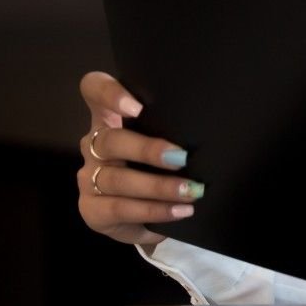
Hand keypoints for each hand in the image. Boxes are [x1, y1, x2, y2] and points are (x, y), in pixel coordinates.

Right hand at [77, 71, 202, 246]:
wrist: (146, 216)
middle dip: (147, 149)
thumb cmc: (161, 166)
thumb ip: (175, 128)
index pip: (94, 90)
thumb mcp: (167, 141)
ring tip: (191, 191)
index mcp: (110, 119)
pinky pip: (120, 209)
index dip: (108, 93)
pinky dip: (154, 211)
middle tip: (182, 157)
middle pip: (109, 140)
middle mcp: (94, 145)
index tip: (136, 106)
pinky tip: (180, 211)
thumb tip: (216, 127)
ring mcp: (88, 178)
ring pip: (116, 179)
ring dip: (158, 187)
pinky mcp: (92, 210)